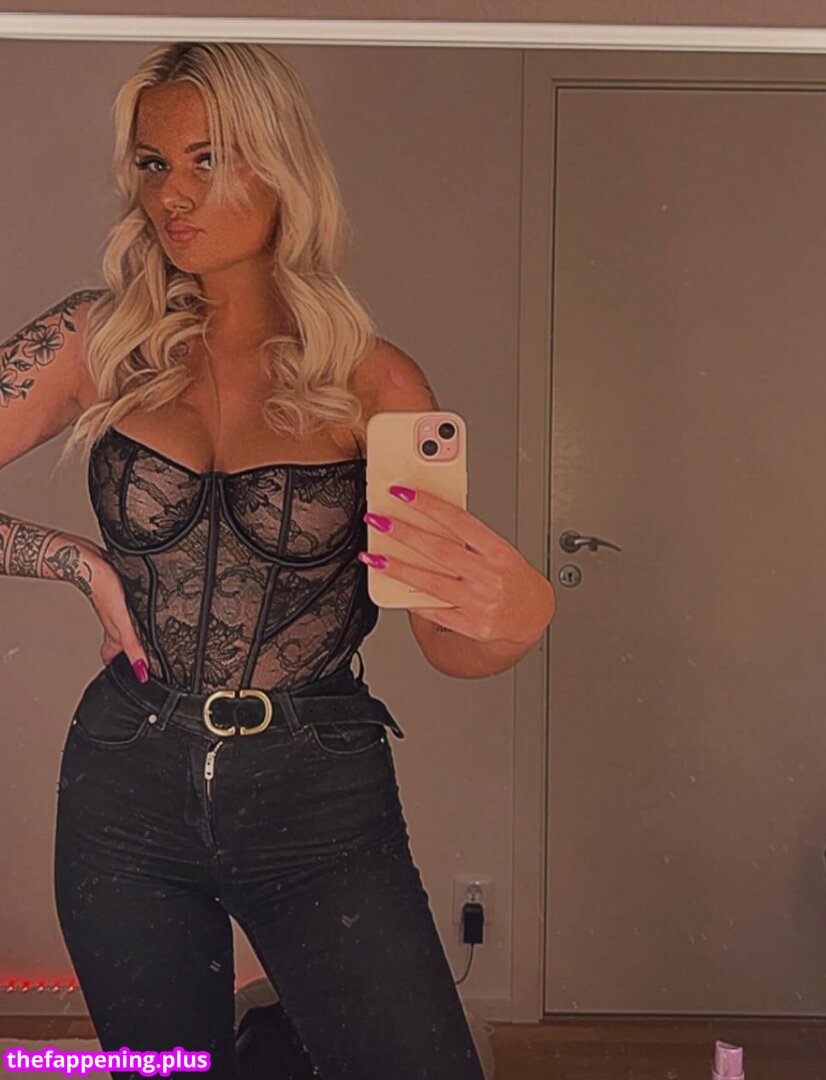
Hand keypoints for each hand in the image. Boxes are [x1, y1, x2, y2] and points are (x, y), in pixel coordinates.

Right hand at [82, 546, 149, 676]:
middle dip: (129, 650)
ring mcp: (115, 608)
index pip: (111, 656)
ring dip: (132, 630)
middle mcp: (114, 622)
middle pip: (118, 642)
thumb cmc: (102, 587)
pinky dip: (131, 612)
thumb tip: (140, 668)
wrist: (89, 560)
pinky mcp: (117, 594)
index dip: (122, 666)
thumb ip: (132, 644)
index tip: (135, 676)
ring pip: (122, 625)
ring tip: (146, 635)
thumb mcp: (122, 620)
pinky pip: (124, 608)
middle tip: (143, 656)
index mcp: (114, 632)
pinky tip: (139, 606)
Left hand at [360, 485, 555, 644]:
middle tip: (379, 521)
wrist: (532, 614)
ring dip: (397, 568)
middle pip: (440, 550)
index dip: (429, 505)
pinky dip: (411, 598)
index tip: (403, 494)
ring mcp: (479, 603)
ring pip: (430, 582)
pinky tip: (392, 587)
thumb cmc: (511, 576)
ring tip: (373, 556)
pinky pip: (434, 610)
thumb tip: (426, 521)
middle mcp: (489, 576)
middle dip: (404, 534)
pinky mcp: (470, 625)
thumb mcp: (498, 549)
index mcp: (497, 551)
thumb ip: (468, 538)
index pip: (459, 521)